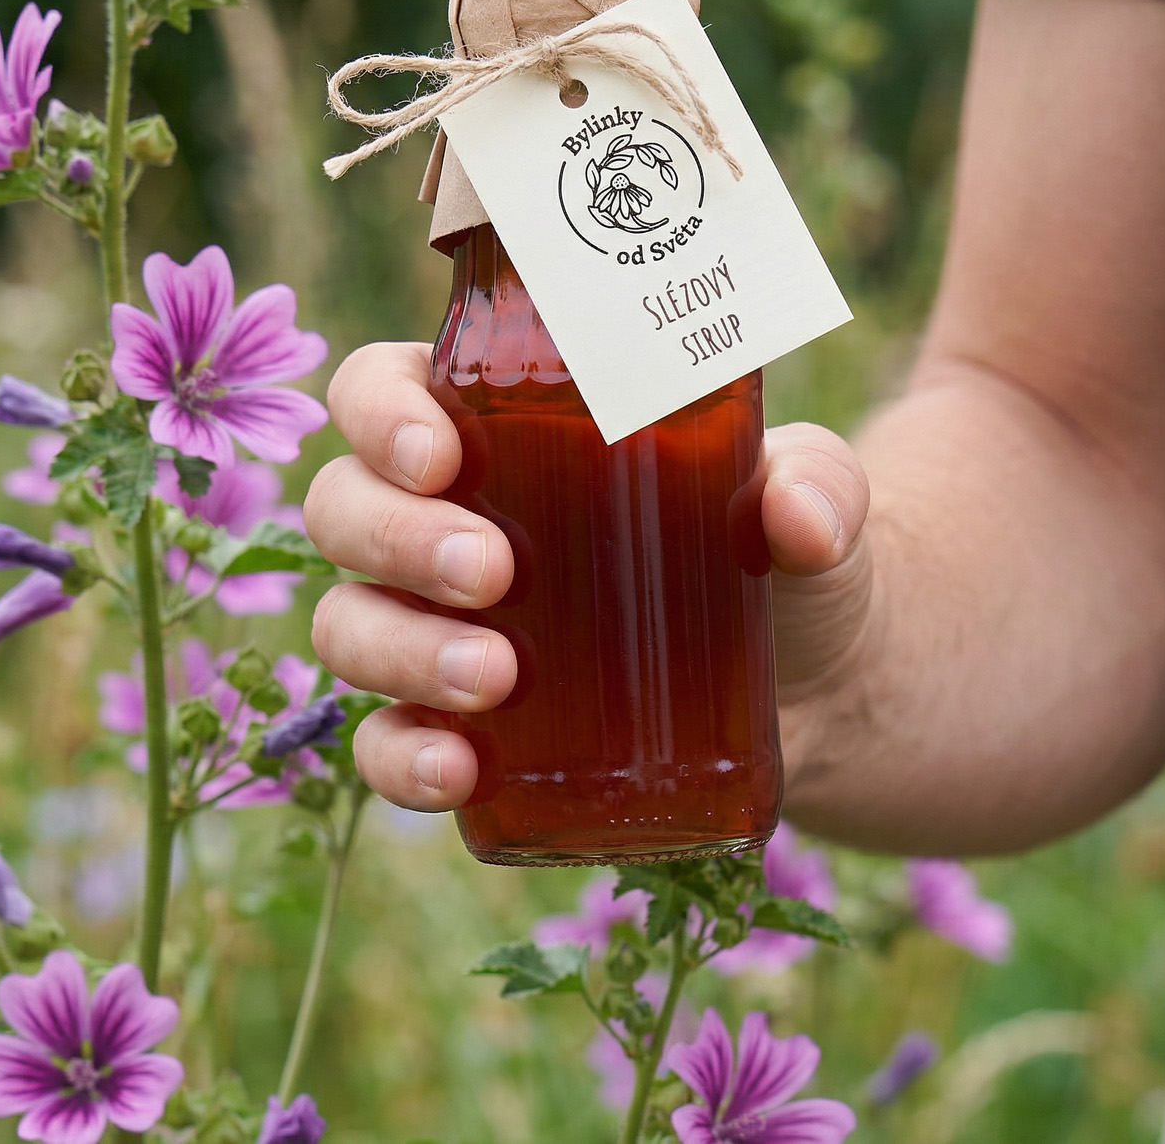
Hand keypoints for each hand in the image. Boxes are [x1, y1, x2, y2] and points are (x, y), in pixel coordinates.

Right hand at [304, 342, 872, 810]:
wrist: (817, 684)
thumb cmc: (784, 553)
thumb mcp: (811, 497)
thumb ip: (818, 484)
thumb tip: (800, 517)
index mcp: (496, 429)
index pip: (381, 391)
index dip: (379, 413)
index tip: (440, 454)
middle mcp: (445, 520)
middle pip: (346, 507)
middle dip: (397, 539)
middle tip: (493, 572)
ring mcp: (441, 627)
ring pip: (348, 622)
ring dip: (398, 649)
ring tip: (495, 679)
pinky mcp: (463, 727)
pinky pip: (385, 741)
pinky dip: (401, 758)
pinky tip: (458, 772)